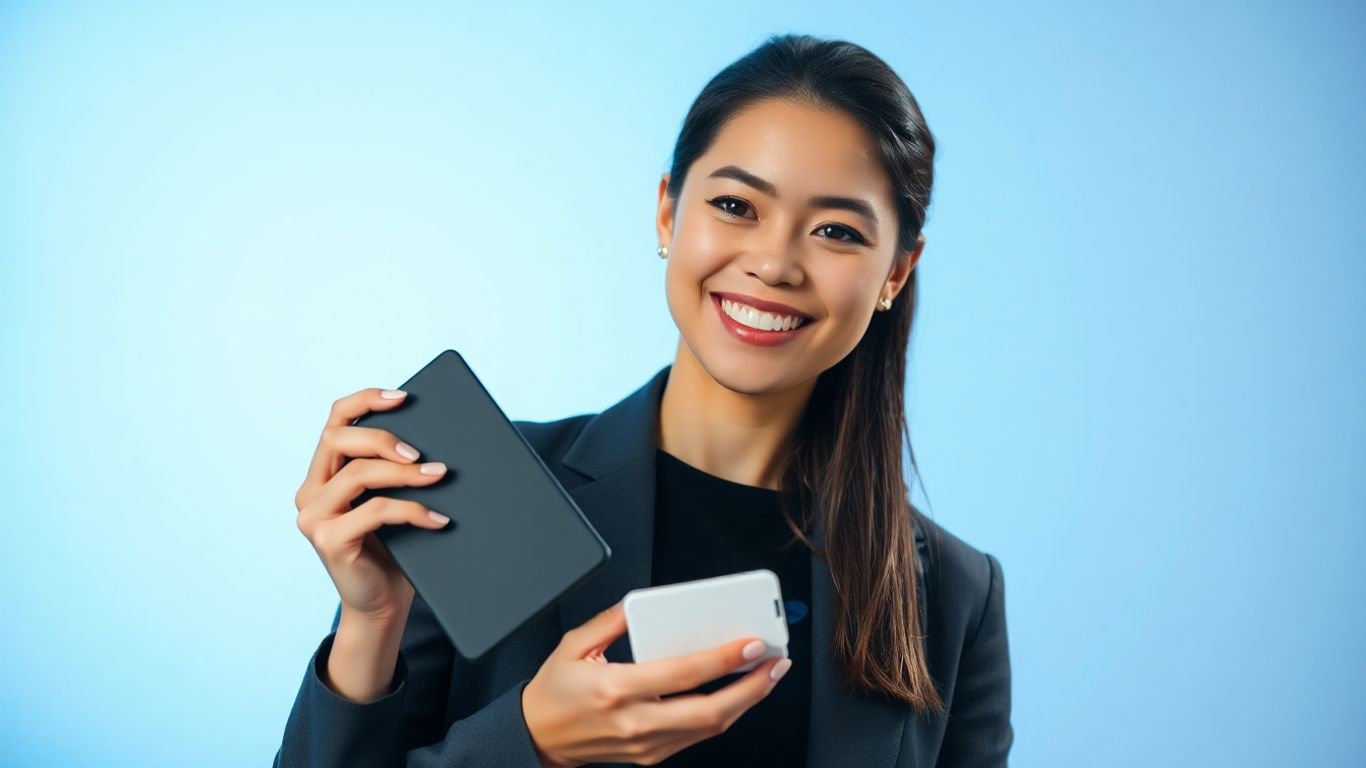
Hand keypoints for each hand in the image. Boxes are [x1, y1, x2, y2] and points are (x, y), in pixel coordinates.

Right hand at [294, 386, 451, 624]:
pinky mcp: (328, 541)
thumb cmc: (396, 551)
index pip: (335, 420)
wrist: (382, 606)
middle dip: (384, 438)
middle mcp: (310, 491)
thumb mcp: (394, 501)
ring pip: (359, 474)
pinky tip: (439, 519)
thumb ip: (397, 471)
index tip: (403, 396)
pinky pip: (375, 511)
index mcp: (324, 474)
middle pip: (339, 439)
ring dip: (404, 474)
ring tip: (440, 477)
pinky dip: (412, 510)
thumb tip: (440, 440)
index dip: (365, 401)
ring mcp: (314, 517)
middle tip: (422, 453)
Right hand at [521, 601, 792, 766]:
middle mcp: (635, 722)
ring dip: (745, 701)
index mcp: (617, 689)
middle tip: (776, 663)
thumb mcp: (573, 645)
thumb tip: (641, 603)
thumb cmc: (555, 692)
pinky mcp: (651, 756)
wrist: (538, 738)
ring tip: (766, 675)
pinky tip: (736, 694)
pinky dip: (723, 714)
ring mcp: (646, 744)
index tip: (751, 644)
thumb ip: (610, 620)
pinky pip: (697, 737)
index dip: (723, 660)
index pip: (683, 675)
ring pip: (710, 728)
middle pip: (710, 711)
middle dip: (752, 687)